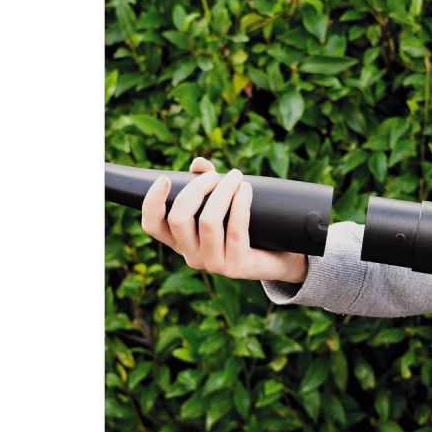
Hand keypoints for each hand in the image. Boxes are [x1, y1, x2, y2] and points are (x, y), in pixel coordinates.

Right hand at [141, 157, 307, 283]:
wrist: (280, 258)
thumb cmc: (247, 228)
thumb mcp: (224, 204)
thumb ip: (207, 183)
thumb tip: (199, 163)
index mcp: (181, 242)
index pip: (153, 227)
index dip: (152, 202)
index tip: (165, 178)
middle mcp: (192, 256)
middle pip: (178, 219)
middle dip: (196, 188)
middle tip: (216, 175)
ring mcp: (213, 264)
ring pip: (208, 222)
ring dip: (222, 192)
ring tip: (236, 176)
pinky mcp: (237, 267)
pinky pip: (235, 230)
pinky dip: (240, 204)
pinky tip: (246, 189)